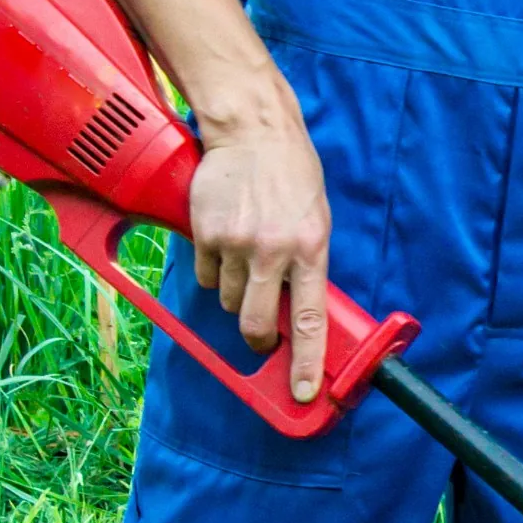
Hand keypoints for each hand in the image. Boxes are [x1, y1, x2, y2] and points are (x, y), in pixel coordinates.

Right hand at [188, 101, 331, 402]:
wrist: (253, 130)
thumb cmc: (292, 176)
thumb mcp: (317, 221)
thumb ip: (309, 266)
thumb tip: (299, 313)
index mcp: (310, 250)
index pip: (309, 321)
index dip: (305, 363)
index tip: (301, 393)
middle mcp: (272, 251)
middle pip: (254, 324)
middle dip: (256, 340)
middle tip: (259, 337)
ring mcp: (236, 243)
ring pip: (227, 301)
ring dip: (235, 294)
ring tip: (246, 259)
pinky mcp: (206, 233)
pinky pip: (206, 276)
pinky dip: (214, 270)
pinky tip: (226, 242)